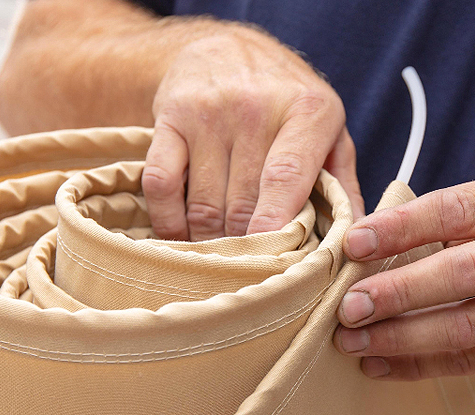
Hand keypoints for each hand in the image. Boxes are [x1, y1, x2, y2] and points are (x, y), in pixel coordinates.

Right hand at [142, 30, 363, 240]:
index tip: (270, 256)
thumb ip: (341, 182)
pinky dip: (167, 220)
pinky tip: (180, 233)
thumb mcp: (326, 127)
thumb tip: (355, 239)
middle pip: (243, 202)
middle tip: (249, 265)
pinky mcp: (168, 120)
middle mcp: (253, 108)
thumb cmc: (284, 96)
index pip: (286, 176)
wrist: (225, 48)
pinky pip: (160, 185)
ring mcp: (206, 114)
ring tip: (219, 253)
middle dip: (245, 246)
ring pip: (203, 203)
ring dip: (208, 240)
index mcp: (306, 110)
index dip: (275, 223)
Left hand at [334, 182, 474, 379]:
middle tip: (349, 308)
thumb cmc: (463, 241)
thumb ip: (416, 229)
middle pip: (457, 273)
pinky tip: (375, 363)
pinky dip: (416, 364)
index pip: (449, 212)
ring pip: (463, 325)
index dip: (399, 227)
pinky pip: (465, 360)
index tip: (352, 244)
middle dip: (397, 291)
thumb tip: (353, 246)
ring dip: (399, 337)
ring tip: (351, 341)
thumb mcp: (453, 221)